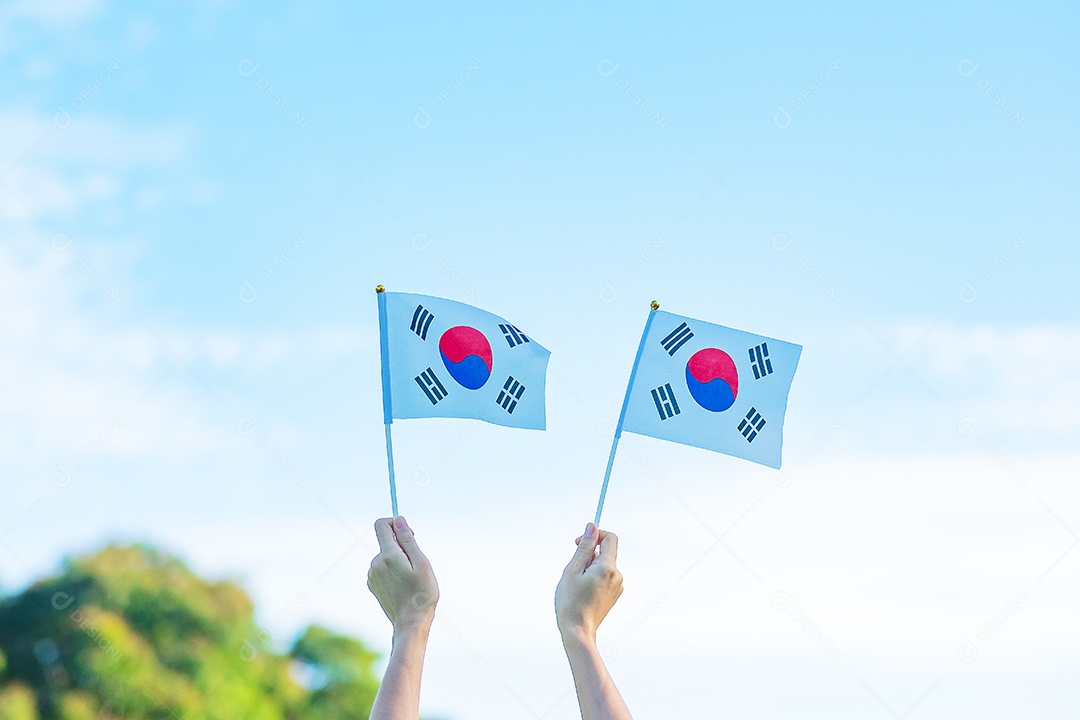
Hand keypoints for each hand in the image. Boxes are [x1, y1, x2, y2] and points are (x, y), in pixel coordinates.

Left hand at [367, 516, 438, 633]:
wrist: (410, 623)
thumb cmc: (421, 594)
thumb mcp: (421, 563)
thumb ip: (408, 540)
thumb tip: (398, 519)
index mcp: (388, 555)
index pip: (381, 525)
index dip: (395, 523)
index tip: (409, 534)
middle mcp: (375, 563)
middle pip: (386, 542)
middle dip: (401, 546)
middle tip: (416, 566)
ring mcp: (372, 575)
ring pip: (386, 556)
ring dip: (398, 561)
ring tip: (411, 579)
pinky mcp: (373, 585)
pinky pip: (383, 569)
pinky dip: (393, 572)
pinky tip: (403, 587)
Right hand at [555, 522, 622, 642]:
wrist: (577, 632)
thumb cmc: (571, 601)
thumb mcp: (573, 570)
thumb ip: (585, 547)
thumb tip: (592, 526)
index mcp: (608, 567)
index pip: (610, 538)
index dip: (594, 535)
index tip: (579, 543)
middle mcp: (617, 575)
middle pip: (605, 552)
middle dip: (589, 554)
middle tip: (573, 570)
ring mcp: (617, 586)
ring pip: (603, 566)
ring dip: (590, 567)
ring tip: (577, 584)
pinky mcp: (614, 595)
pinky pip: (604, 577)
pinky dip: (593, 578)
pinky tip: (583, 592)